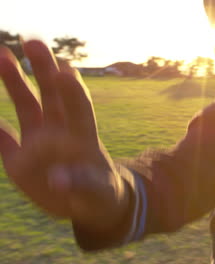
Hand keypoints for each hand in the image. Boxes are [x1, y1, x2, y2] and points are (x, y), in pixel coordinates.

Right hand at [0, 40, 127, 231]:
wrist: (89, 204)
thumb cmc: (100, 193)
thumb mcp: (97, 192)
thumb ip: (80, 184)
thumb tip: (57, 180)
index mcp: (83, 137)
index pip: (79, 108)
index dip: (73, 91)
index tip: (65, 71)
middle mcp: (60, 132)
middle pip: (52, 94)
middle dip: (44, 69)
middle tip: (34, 41)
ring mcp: (39, 142)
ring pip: (26, 105)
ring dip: (14, 81)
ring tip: (2, 54)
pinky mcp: (20, 159)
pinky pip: (3, 140)